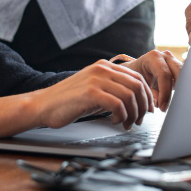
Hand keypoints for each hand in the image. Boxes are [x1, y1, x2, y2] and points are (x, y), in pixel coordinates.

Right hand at [33, 61, 153, 130]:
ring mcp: (96, 79)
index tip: (148, 109)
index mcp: (105, 66)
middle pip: (137, 86)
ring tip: (127, 124)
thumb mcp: (94, 89)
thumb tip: (136, 102)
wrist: (43, 105)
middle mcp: (102, 69)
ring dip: (133, 114)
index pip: (137, 77)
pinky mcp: (90, 93)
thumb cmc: (68, 101)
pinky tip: (115, 121)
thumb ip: (112, 90)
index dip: (147, 95)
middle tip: (139, 120)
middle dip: (142, 106)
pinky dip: (121, 116)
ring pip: (130, 95)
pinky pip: (117, 104)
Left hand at [121, 50, 181, 110]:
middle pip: (179, 73)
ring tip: (171, 103)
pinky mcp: (178, 68)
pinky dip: (180, 90)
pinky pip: (183, 79)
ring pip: (184, 76)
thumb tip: (160, 104)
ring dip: (179, 91)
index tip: (162, 106)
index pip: (164, 75)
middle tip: (170, 106)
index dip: (165, 93)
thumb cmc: (135, 76)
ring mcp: (173, 60)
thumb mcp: (139, 85)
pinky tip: (174, 99)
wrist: (136, 70)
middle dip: (176, 92)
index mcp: (153, 57)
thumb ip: (150, 95)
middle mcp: (165, 56)